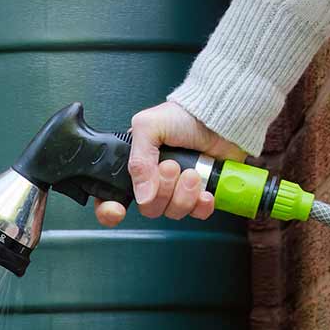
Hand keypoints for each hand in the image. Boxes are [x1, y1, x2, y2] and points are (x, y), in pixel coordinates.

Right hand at [94, 101, 246, 227]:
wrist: (220, 116)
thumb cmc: (184, 115)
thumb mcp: (148, 127)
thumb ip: (138, 161)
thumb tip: (142, 196)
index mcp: (135, 167)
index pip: (111, 198)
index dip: (109, 210)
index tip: (118, 210)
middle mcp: (153, 182)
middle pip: (148, 208)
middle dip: (163, 190)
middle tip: (172, 166)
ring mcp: (177, 190)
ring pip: (172, 212)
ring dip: (184, 194)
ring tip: (192, 172)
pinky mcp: (200, 194)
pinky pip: (196, 214)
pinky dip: (201, 205)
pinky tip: (204, 190)